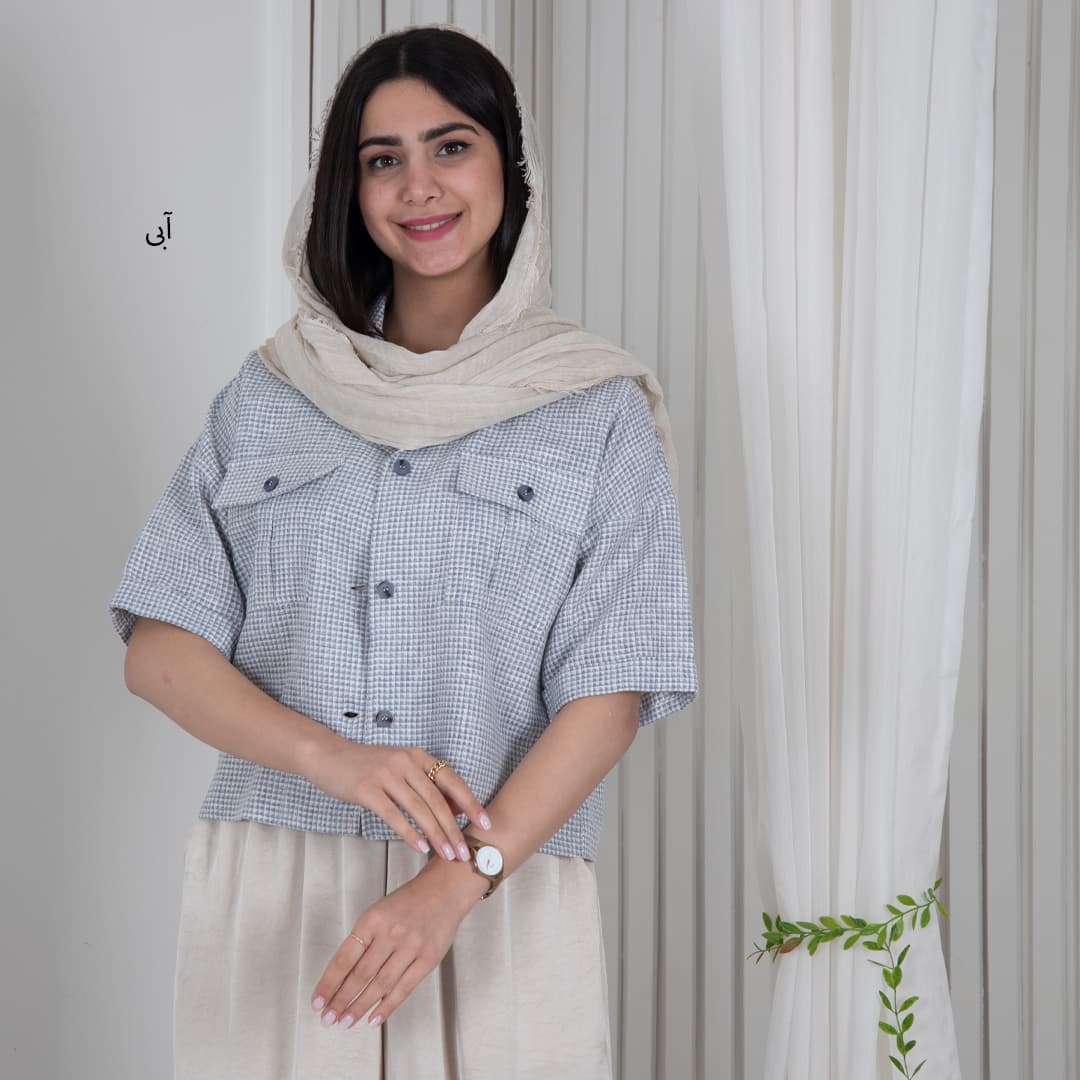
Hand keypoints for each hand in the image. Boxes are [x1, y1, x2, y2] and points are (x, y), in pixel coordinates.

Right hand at [303, 741, 491, 860]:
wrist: (329, 756)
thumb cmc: (367, 766)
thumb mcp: (401, 769)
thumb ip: (426, 786)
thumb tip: (456, 809)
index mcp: (418, 756)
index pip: (452, 780)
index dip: (471, 803)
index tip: (486, 823)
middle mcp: (406, 762)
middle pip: (437, 799)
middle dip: (454, 828)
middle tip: (465, 851)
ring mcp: (386, 774)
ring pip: (419, 809)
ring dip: (436, 835)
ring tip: (447, 855)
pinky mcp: (367, 789)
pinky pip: (393, 815)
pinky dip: (409, 833)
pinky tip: (420, 848)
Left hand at [310, 858, 484, 1029]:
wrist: (445, 889)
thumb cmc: (410, 901)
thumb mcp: (379, 911)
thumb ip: (363, 940)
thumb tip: (341, 976)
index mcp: (373, 919)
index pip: (344, 958)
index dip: (329, 983)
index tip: (318, 1001)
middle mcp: (391, 932)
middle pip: (360, 975)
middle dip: (341, 1000)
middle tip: (328, 1017)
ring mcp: (411, 946)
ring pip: (379, 985)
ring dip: (359, 1007)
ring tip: (346, 1021)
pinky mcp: (428, 958)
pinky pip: (404, 988)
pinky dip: (387, 1007)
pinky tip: (374, 1018)